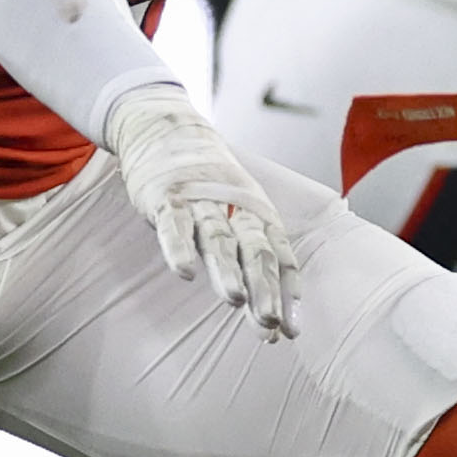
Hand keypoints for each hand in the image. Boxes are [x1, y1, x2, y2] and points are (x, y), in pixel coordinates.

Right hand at [105, 90, 302, 336]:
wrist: (166, 126)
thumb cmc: (207, 178)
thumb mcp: (236, 207)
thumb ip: (246, 249)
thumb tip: (263, 301)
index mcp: (257, 211)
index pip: (280, 255)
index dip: (286, 292)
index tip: (291, 330)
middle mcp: (234, 206)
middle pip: (254, 251)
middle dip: (264, 289)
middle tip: (270, 325)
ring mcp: (199, 200)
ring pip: (218, 239)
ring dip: (228, 270)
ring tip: (237, 301)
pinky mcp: (165, 196)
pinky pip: (173, 225)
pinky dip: (179, 247)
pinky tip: (184, 272)